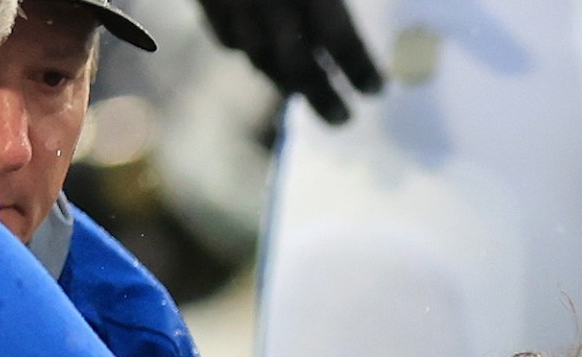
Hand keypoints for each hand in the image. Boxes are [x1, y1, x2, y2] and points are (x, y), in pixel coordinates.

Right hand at [193, 0, 380, 123]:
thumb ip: (334, 0)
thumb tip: (353, 40)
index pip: (340, 40)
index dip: (360, 69)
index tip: (377, 90)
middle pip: (298, 66)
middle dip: (324, 97)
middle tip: (345, 119)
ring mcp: (232, 2)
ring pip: (260, 59)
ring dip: (287, 81)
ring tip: (308, 91)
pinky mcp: (204, 0)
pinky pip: (227, 40)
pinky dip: (251, 54)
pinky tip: (266, 59)